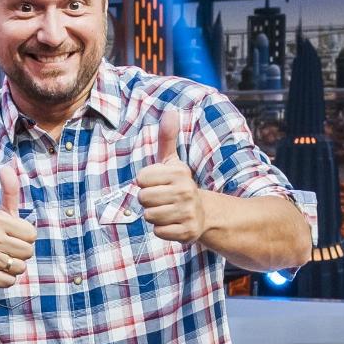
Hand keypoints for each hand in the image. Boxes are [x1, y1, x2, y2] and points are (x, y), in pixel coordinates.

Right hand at [0, 161, 36, 288]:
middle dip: (20, 253)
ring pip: (21, 268)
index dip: (25, 237)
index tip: (10, 235)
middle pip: (28, 252)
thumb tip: (7, 167)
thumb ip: (9, 191)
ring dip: (14, 267)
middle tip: (5, 249)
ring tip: (0, 260)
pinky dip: (6, 279)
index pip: (32, 235)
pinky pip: (11, 281)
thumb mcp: (3, 212)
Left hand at [136, 110, 205, 243]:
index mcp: (179, 173)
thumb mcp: (172, 162)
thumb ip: (167, 138)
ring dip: (154, 216)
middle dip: (148, 201)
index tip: (158, 184)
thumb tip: (170, 112)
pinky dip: (162, 230)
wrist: (203, 213)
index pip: (140, 179)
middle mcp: (185, 191)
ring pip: (149, 216)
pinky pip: (158, 232)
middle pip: (143, 198)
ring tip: (167, 211)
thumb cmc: (178, 185)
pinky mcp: (187, 232)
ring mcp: (187, 212)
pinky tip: (173, 223)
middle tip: (162, 200)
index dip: (145, 183)